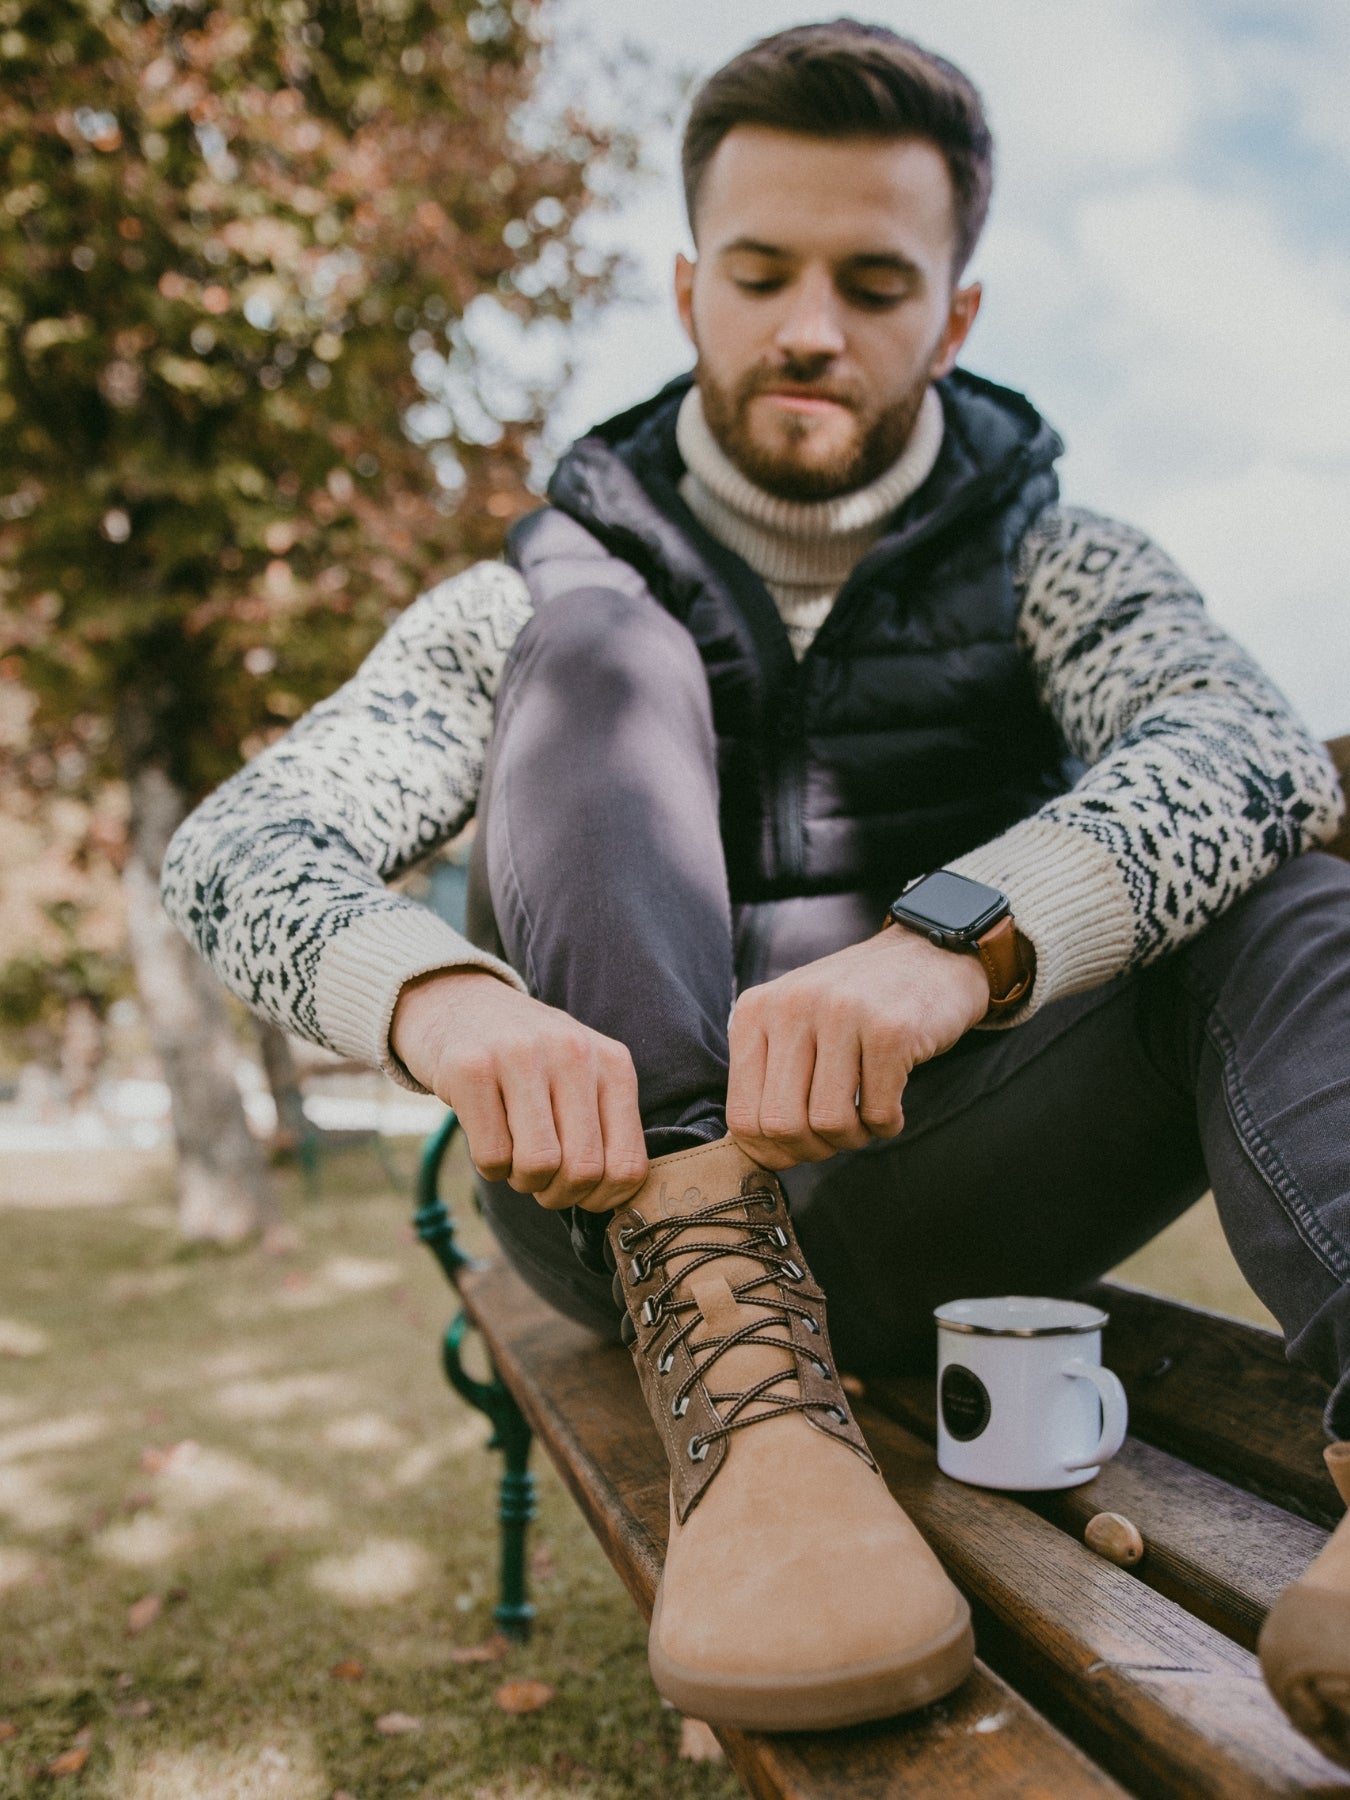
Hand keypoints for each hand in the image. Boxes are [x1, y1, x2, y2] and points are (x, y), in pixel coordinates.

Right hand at [391, 970, 647, 1211]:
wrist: (457, 1002)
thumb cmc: (528, 1058)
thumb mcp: (581, 1075)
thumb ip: (604, 1127)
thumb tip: (614, 1202)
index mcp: (612, 1062)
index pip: (627, 1165)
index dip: (602, 1199)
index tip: (580, 1193)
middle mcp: (573, 1053)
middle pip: (583, 1171)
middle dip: (558, 1194)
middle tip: (541, 1180)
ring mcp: (520, 1056)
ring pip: (538, 1166)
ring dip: (523, 1181)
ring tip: (515, 1157)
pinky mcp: (470, 1068)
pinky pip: (492, 1156)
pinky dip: (490, 1167)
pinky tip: (488, 1136)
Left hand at [725, 926, 989, 1169]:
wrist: (930, 955)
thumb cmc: (857, 1004)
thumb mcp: (795, 1023)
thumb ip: (768, 1078)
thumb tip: (759, 1153)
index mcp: (755, 1011)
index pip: (742, 1115)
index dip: (772, 1150)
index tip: (799, 1146)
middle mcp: (791, 1006)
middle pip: (781, 1124)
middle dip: (812, 1148)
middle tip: (836, 1136)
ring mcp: (841, 1015)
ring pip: (829, 1123)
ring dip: (852, 1137)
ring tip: (865, 1118)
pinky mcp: (890, 1031)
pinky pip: (878, 1113)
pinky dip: (887, 1125)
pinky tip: (893, 1106)